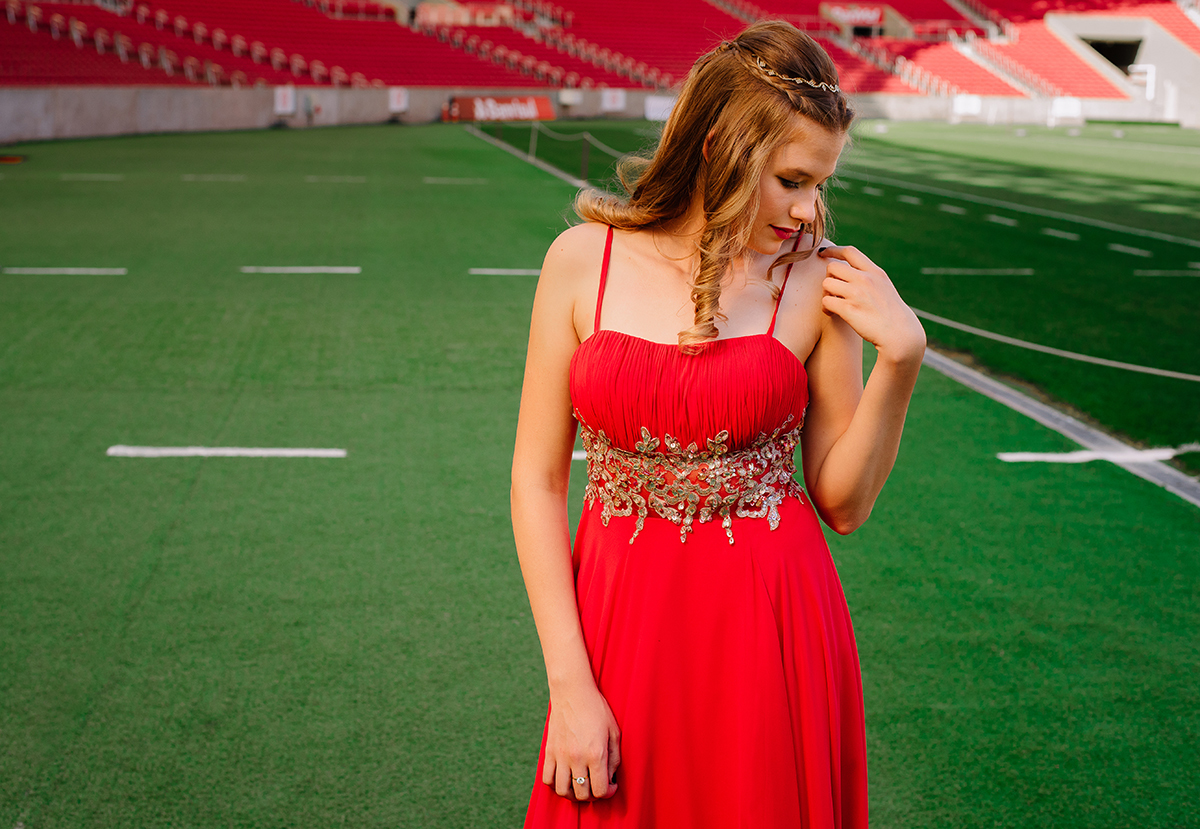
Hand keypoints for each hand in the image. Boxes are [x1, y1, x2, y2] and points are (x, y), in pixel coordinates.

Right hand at [543, 683, 620, 801]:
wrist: (572, 691)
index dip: (608, 793)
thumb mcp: (614, 732)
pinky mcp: (549, 751)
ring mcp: (560, 756)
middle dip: (593, 795)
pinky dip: (555, 784)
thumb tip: (611, 777)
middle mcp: (576, 758)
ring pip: (563, 791)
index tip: (611, 785)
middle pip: (582, 794)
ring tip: (580, 785)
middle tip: (596, 784)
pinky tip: (565, 777)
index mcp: (596, 754)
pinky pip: (547, 779)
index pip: (600, 790)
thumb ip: (614, 758)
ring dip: (573, 794)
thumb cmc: (596, 709)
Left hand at [818, 245, 925, 364]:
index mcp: (874, 272)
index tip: (823, 252)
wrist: (899, 333)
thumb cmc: (890, 313)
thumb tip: (850, 271)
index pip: (850, 252)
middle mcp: (865, 279)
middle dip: (829, 277)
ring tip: (832, 303)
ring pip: (826, 283)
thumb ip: (868, 277)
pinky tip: (832, 313)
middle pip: (832, 267)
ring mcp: (857, 294)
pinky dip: (826, 308)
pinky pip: (826, 301)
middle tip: (833, 290)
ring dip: (826, 293)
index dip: (833, 250)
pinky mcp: (849, 309)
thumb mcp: (883, 287)